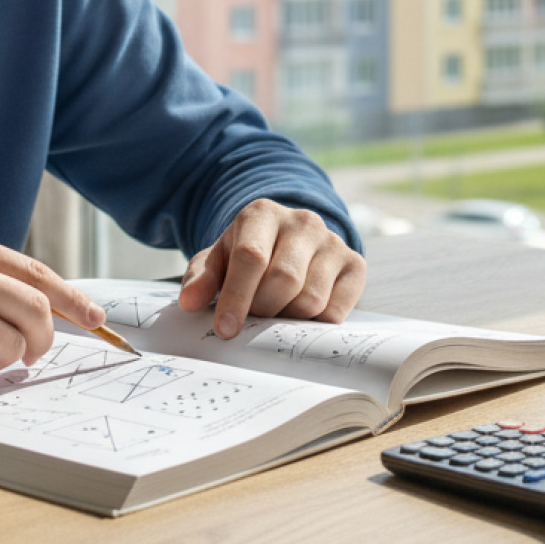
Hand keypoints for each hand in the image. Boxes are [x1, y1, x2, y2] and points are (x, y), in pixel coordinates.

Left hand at [175, 199, 365, 338]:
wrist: (288, 242)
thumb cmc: (247, 254)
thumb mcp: (217, 261)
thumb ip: (200, 279)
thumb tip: (190, 302)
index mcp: (262, 214)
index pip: (251, 257)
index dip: (236, 297)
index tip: (225, 330)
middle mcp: (302, 222)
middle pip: (284, 280)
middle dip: (263, 309)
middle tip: (252, 319)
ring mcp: (332, 242)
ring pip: (311, 299)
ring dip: (288, 319)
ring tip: (276, 313)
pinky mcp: (355, 264)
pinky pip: (336, 311)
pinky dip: (315, 325)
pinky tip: (300, 316)